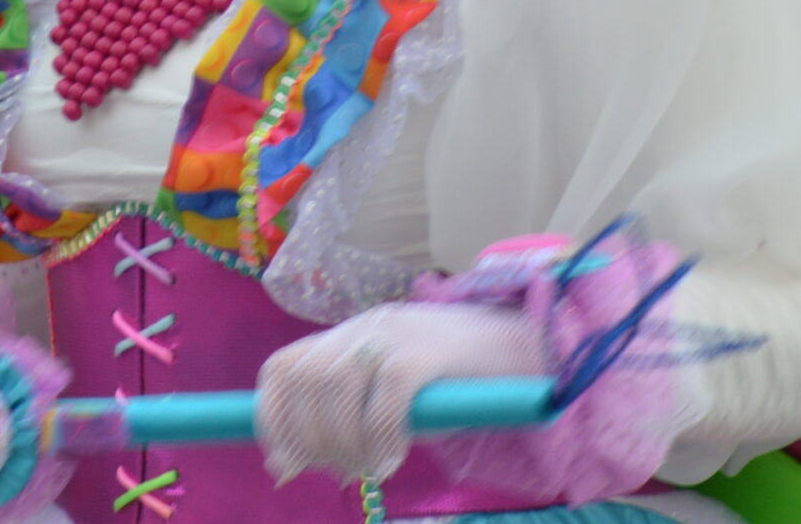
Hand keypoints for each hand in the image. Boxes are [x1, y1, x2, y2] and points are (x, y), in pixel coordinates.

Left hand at [256, 302, 542, 484]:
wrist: (527, 346)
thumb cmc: (456, 381)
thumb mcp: (390, 395)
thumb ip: (344, 419)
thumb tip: (291, 464)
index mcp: (350, 336)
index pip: (283, 367)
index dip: (273, 418)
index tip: (283, 463)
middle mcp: (365, 327)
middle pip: (305, 380)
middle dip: (310, 438)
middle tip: (338, 472)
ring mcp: (395, 334)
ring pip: (338, 390)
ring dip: (345, 444)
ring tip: (370, 470)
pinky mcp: (427, 351)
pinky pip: (385, 398)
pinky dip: (380, 437)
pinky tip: (391, 459)